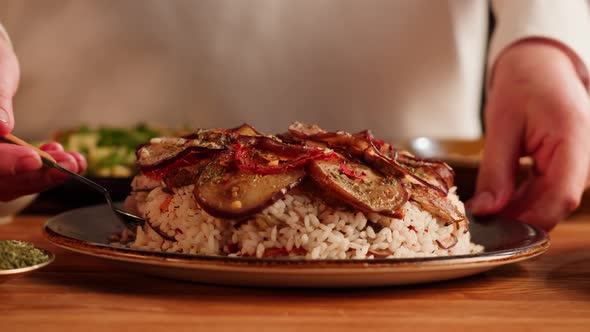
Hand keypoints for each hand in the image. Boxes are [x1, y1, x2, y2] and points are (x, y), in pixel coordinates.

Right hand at [0, 30, 86, 200]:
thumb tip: (0, 127)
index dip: (6, 163)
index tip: (33, 159)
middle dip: (36, 175)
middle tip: (69, 165)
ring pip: (11, 182)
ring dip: (46, 175)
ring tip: (76, 161)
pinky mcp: (2, 161)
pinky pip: (20, 174)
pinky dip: (44, 168)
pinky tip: (65, 155)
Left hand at [467, 39, 589, 230]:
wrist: (539, 65)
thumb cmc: (523, 85)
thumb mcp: (501, 125)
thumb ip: (496, 170)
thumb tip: (487, 210)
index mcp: (574, 139)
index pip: (562, 195)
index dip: (530, 219)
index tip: (496, 228)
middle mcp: (584, 155)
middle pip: (555, 203)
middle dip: (518, 218)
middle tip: (480, 224)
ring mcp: (578, 162)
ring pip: (550, 200)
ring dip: (518, 210)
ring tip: (484, 211)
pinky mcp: (568, 165)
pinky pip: (547, 190)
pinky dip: (522, 199)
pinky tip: (497, 201)